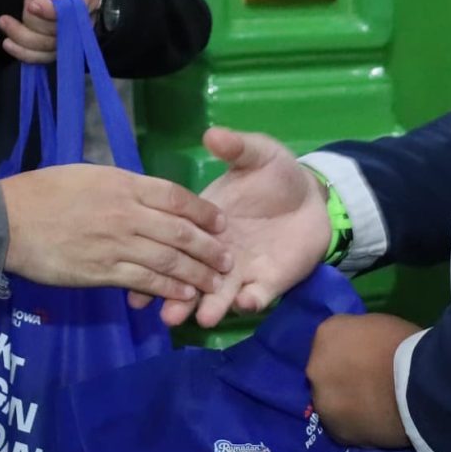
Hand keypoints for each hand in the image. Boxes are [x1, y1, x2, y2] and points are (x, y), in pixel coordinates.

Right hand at [0, 164, 228, 305]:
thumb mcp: (89, 175)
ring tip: (216, 283)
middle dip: (209, 248)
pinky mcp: (103, 273)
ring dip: (197, 274)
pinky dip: (168, 289)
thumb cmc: (44, 192)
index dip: (203, 211)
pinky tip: (184, 295)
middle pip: (180, 232)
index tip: (221, 222)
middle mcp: (127, 213)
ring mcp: (116, 245)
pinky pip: (145, 281)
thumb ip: (122, 187)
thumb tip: (147, 197)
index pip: (175, 196)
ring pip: (168, 260)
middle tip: (228, 259)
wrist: (9, 222)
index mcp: (123, 184)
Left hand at [1, 0, 98, 64]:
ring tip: (5, 22)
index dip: (50, 11)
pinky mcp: (59, 48)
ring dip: (21, 35)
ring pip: (46, 47)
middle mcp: (82, 19)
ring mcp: (72, 37)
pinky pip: (42, 57)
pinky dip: (23, 52)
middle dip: (33, 18)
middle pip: (56, 30)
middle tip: (27, 2)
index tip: (32, 4)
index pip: (72, 9)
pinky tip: (8, 43)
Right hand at [166, 127, 332, 327]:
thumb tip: (212, 133)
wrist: (311, 198)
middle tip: (166, 313)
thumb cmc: (275, 175)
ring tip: (200, 318)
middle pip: (191, 277)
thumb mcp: (257, 155)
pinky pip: (256, 297)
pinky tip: (246, 303)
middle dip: (177, 297)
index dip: (154, 258)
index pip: (174, 240)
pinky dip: (250, 302)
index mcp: (204, 223)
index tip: (138, 278)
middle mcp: (215, 253)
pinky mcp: (268, 282)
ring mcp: (241, 271)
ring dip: (209, 307)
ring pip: (219, 295)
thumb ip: (237, 147)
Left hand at [307, 313, 419, 447]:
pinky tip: (375, 424)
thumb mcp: (378, 325)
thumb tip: (360, 350)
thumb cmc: (407, 347)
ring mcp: (323, 401)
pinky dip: (355, 425)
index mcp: (327, 334)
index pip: (332, 340)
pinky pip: (343, 427)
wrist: (420, 386)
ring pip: (331, 402)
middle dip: (341, 377)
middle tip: (367, 384)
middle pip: (325, 372)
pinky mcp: (336, 431)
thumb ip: (360, 337)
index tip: (365, 358)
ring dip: (345, 403)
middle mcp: (315, 367)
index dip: (349, 350)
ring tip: (373, 408)